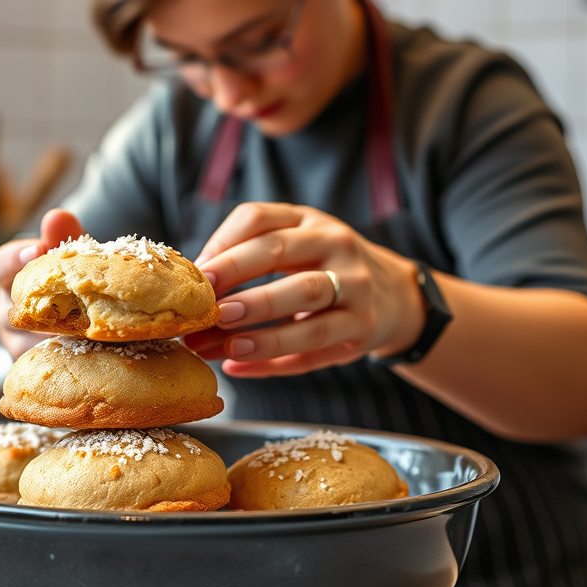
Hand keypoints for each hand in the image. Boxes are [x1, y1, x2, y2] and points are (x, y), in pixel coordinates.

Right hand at [0, 208, 82, 357]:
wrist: (84, 311)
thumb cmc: (68, 278)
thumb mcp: (67, 256)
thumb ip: (62, 237)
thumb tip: (59, 215)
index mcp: (7, 280)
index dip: (11, 260)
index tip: (35, 250)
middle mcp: (6, 316)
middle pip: (10, 314)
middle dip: (41, 306)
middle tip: (71, 297)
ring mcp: (18, 347)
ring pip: (28, 346)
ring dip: (56, 337)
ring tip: (87, 329)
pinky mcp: (37, 370)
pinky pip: (47, 367)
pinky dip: (70, 360)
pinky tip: (96, 352)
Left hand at [185, 202, 424, 377]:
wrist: (396, 298)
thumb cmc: (327, 270)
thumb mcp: (300, 246)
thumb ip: (251, 256)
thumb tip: (190, 289)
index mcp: (310, 221)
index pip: (259, 219)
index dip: (223, 244)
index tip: (195, 273)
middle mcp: (336, 246)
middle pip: (281, 255)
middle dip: (238, 277)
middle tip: (207, 304)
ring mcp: (355, 288)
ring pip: (304, 304)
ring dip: (261, 325)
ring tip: (225, 343)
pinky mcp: (362, 330)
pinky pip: (315, 350)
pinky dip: (274, 362)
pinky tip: (238, 368)